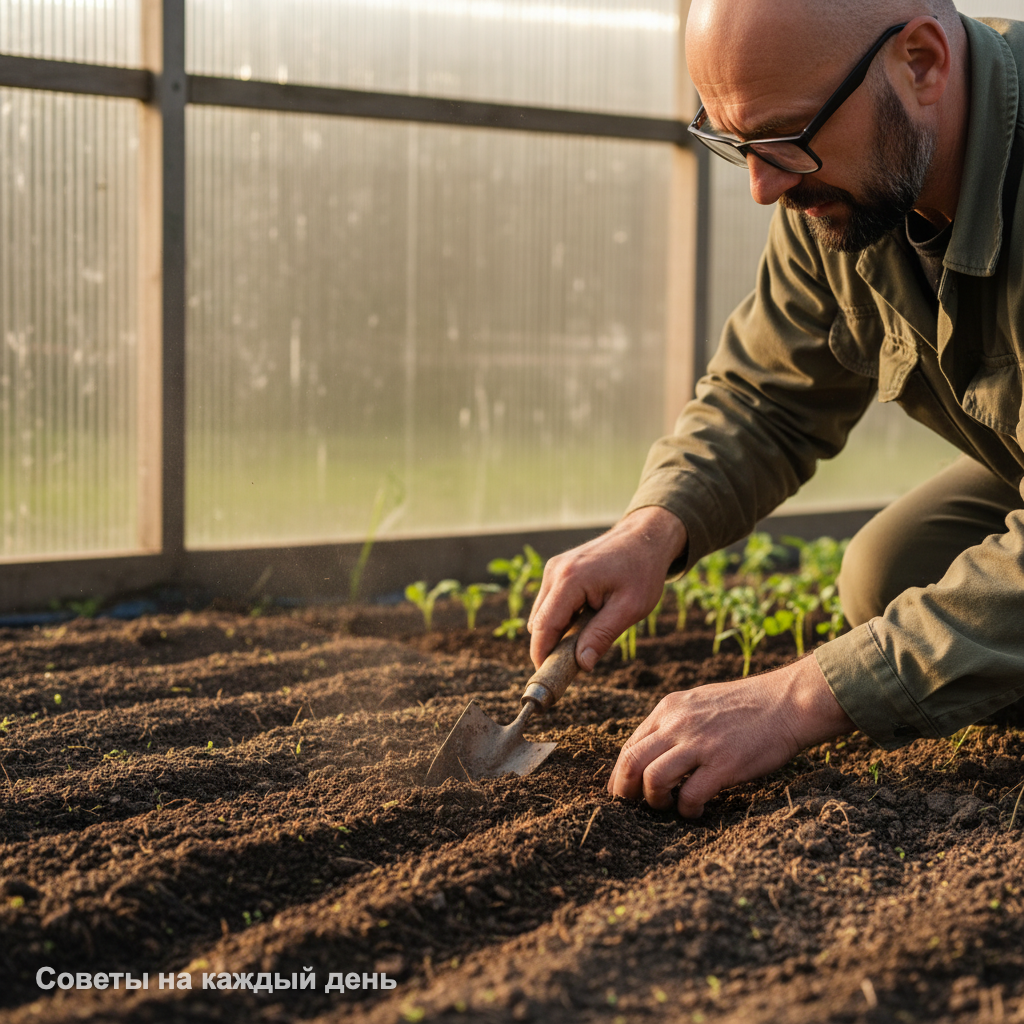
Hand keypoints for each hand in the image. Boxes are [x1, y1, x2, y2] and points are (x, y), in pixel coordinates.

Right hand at [527, 506, 686, 670]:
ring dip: (558, 630)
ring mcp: (554, 567)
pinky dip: (562, 616)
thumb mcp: (629, 608)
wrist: (646, 536)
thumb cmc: (642, 570)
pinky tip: (587, 618)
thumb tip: (581, 665)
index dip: (542, 655)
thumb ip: (602, 636)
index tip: (548, 679)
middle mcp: (555, 571)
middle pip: (539, 622)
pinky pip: (550, 602)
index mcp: (570, 580)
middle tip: (575, 664)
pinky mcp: (558, 568)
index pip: (544, 627)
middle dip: (551, 645)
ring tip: (588, 636)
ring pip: (542, 613)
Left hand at [607, 656, 854, 816]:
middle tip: (632, 807)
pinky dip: (687, 810)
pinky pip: (689, 796)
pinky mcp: (723, 764)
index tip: (622, 792)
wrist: (788, 701)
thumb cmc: (748, 705)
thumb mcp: (700, 702)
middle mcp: (677, 723)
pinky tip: (696, 811)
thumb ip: (675, 723)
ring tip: (668, 806)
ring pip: (652, 779)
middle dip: (624, 791)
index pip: (629, 745)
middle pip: (631, 762)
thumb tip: (654, 751)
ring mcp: (699, 743)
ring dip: (654, 801)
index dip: (620, 774)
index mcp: (669, 708)